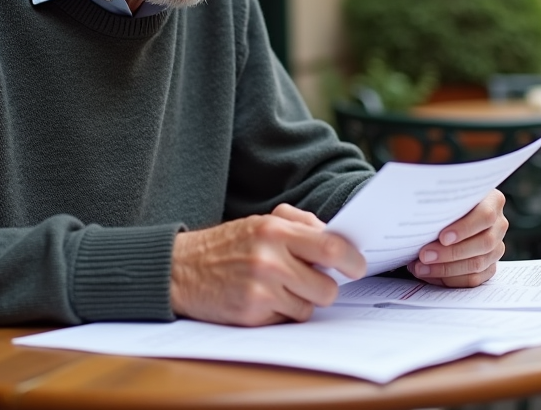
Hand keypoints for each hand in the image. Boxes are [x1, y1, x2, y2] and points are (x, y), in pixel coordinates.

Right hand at [170, 204, 365, 325]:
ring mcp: (260, 289)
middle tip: (314, 281)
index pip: (331, 247)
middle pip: (326, 287)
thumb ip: (300, 225)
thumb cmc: (228, 245)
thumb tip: (338, 238)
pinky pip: (287, 319)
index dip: (352, 260)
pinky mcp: (251, 313)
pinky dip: (281, 312)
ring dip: (301, 301)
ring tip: (278, 287)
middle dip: (325, 287)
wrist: (181, 269)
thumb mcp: (261, 222)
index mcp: (275, 230)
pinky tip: (262, 299)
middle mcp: (269, 259)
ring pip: (309, 307)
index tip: (358, 266)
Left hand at [408, 189, 506, 286]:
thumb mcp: (445, 197)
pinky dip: (450, 279)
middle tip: (424, 255)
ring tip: (420, 267)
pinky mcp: (489, 266)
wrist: (448, 214)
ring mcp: (496, 247)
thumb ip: (441, 204)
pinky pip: (474, 279)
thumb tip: (422, 216)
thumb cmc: (444, 202)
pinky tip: (430, 274)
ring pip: (477, 264)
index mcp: (493, 201)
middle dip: (450, 253)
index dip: (464, 228)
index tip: (442, 237)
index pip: (485, 216)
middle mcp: (499, 225)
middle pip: (483, 243)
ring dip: (446, 269)